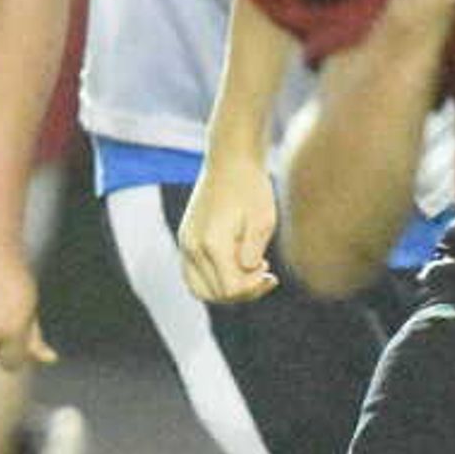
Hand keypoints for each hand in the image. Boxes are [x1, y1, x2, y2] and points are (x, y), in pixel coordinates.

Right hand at [178, 153, 278, 303]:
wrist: (230, 159)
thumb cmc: (252, 188)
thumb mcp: (263, 220)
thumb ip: (253, 252)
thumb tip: (247, 274)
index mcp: (213, 243)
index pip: (230, 289)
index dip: (252, 289)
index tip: (269, 270)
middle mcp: (193, 247)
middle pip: (214, 294)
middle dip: (241, 292)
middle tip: (264, 274)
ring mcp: (186, 243)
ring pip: (200, 289)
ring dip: (226, 289)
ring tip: (251, 271)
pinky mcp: (186, 239)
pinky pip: (195, 274)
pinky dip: (215, 278)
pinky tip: (238, 262)